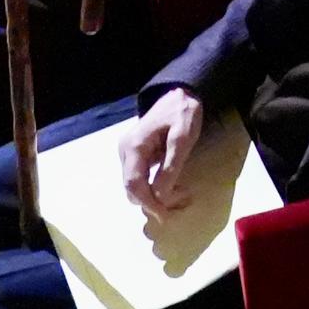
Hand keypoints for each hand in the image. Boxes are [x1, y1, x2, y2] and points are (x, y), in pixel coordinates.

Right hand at [123, 89, 205, 209]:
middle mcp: (125, 151)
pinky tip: (167, 187)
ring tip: (173, 197)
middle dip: (149, 201)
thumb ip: (171, 166)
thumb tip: (160, 196)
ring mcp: (128, 152)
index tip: (164, 215)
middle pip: (130, 188)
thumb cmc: (183, 113)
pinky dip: (150, 186)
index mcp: (134, 146)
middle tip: (172, 207)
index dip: (147, 203)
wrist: (180, 93)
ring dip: (150, 195)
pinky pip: (139, 177)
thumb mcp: (183, 138)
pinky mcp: (135, 154)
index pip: (133, 184)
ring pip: (133, 185)